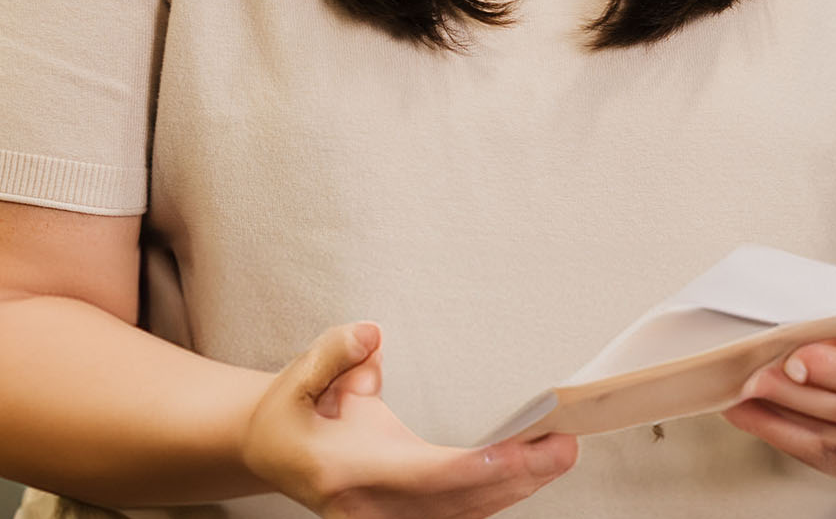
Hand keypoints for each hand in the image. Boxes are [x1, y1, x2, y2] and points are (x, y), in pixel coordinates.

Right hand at [241, 322, 577, 517]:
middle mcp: (374, 509)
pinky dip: (498, 494)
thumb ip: (333, 354)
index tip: (524, 449)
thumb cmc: (290, 415)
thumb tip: (372, 334)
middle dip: (519, 477)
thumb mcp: (296, 377)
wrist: (269, 454)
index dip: (481, 467)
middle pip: (461, 503)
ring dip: (517, 488)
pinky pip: (461, 515)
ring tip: (560, 451)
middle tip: (566, 445)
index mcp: (349, 472)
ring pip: (466, 515)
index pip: (429, 476)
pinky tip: (530, 471)